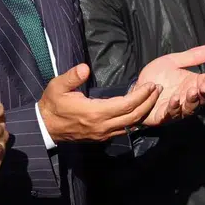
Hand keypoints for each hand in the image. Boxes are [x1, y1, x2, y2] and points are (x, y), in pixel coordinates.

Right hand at [39, 64, 160, 142]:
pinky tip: (138, 109)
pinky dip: (134, 120)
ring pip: (131, 125)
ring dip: (144, 112)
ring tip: (152, 98)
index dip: (141, 95)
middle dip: (149, 103)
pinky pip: (124, 129)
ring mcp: (103, 134)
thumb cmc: (52, 104)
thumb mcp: (57, 86)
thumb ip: (72, 77)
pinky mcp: (102, 137)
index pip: (126, 104)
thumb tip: (85, 68)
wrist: (45, 127)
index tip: (151, 85)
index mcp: (95, 112)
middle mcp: (103, 126)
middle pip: (134, 116)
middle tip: (158, 90)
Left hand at [137, 45, 204, 126]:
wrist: (137, 87)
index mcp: (192, 84)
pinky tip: (175, 99)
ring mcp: (177, 108)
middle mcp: (187, 98)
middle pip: (201, 98)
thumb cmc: (156, 76)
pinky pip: (171, 114)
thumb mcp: (172, 61)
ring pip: (189, 108)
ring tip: (191, 91)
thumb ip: (191, 57)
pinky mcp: (163, 116)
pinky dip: (174, 108)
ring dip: (191, 101)